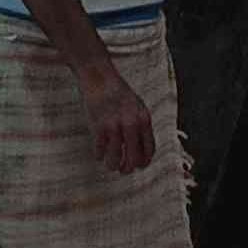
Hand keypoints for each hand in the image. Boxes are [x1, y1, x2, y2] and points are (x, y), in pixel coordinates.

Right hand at [81, 61, 156, 175]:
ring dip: (113, 165)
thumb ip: (140, 125)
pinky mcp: (98, 127)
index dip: (144, 161)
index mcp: (144, 119)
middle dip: (129, 168)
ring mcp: (114, 126)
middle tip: (123, 170)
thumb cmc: (118, 92)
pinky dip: (99, 155)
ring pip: (116, 159)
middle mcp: (131, 124)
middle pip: (134, 158)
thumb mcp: (137, 106)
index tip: (139, 166)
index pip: (149, 149)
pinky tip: (99, 153)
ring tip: (110, 165)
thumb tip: (141, 148)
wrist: (99, 77)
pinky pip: (100, 150)